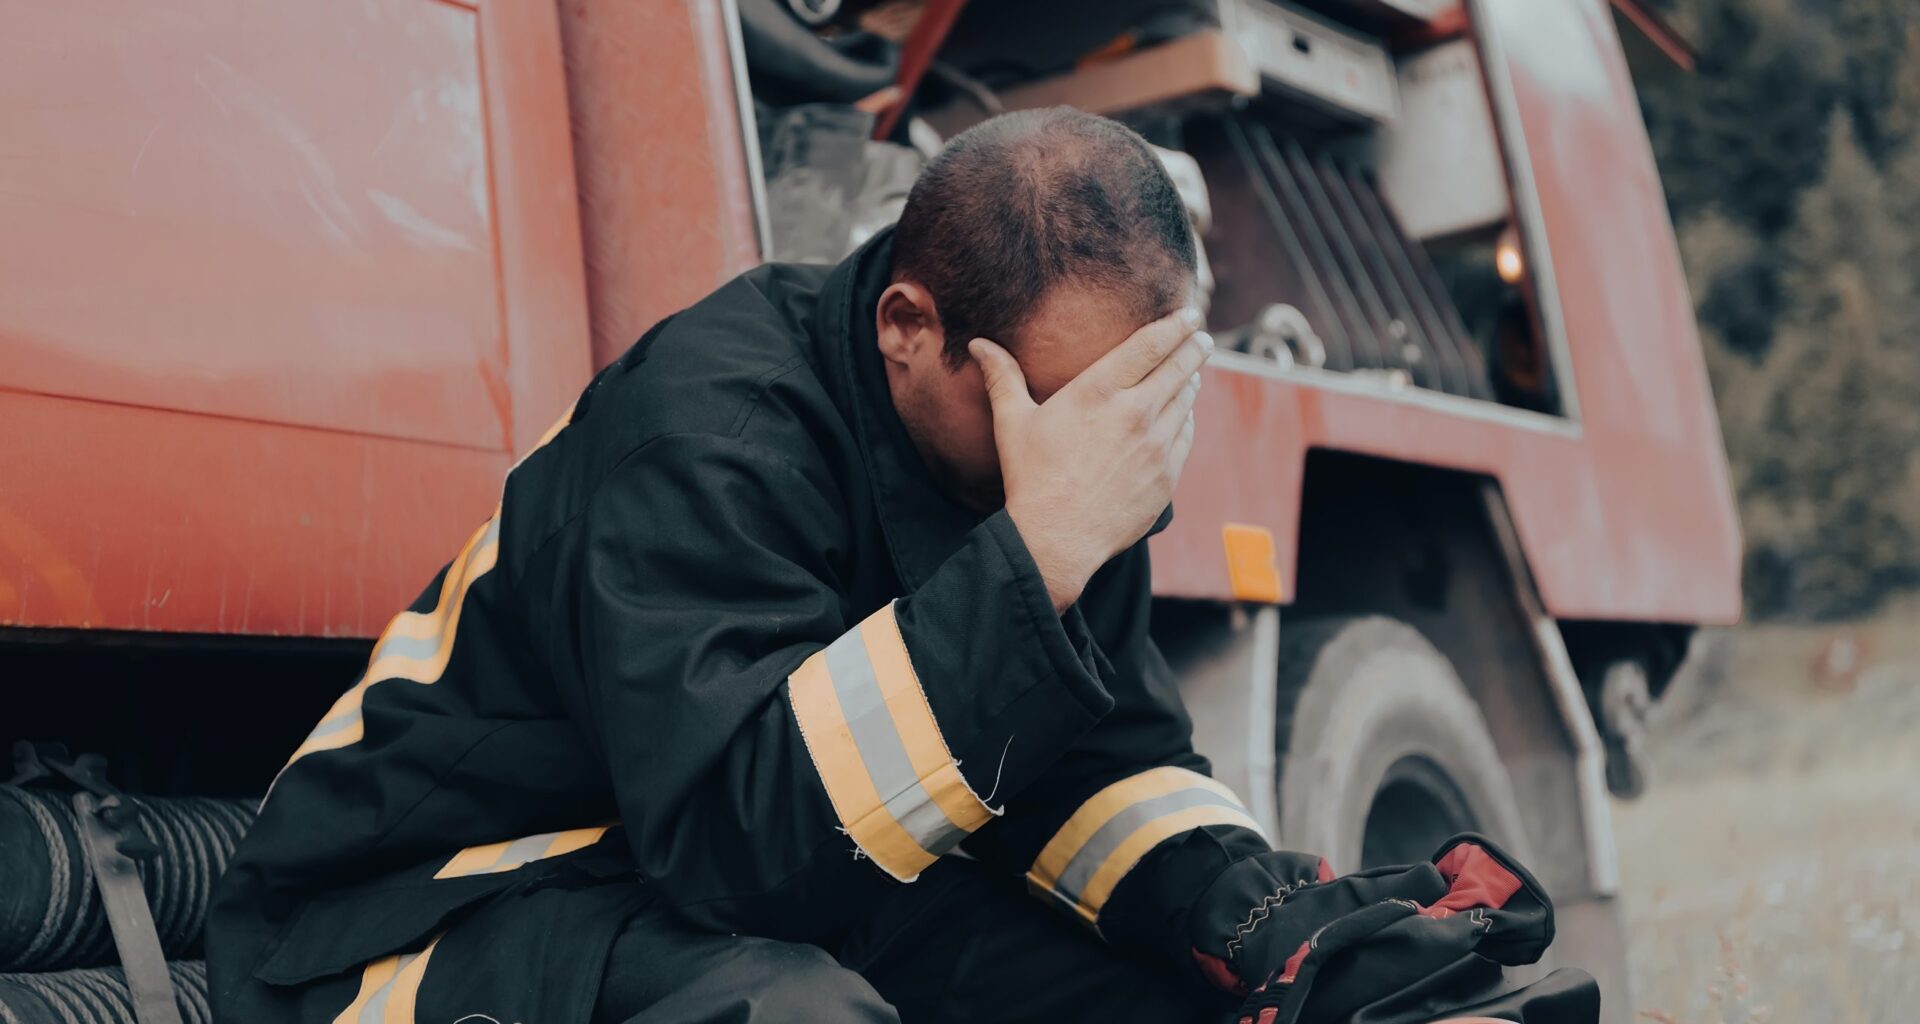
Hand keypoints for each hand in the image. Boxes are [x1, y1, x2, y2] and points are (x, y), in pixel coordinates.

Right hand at [971, 308, 1211, 611]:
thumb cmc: (1031, 478)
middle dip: (1195, 347)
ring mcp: (1155, 445)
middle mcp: (1135, 412)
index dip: (1175, 325)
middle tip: (1202, 338)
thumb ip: (1002, 377)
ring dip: (1191, 381)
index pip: (1150, 345)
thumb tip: (979, 344)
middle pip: (1179, 367)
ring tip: (1193, 373)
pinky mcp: (1166, 476)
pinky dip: (1186, 418)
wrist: (1057, 538)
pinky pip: (1185, 436)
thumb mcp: (1012, 422)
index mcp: (1099, 391)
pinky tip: (1183, 415)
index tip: (1189, 315)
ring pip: (1185, 401)